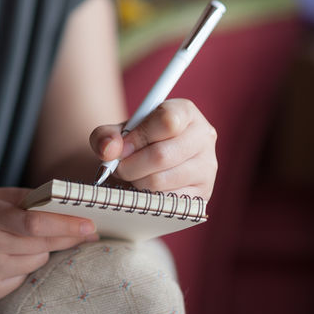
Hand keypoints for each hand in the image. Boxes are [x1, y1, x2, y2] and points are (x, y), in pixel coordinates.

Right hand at [0, 187, 97, 311]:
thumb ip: (19, 198)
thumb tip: (59, 200)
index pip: (33, 223)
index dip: (66, 225)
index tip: (90, 225)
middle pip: (39, 246)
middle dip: (59, 238)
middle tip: (80, 231)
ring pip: (32, 265)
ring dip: (35, 253)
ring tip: (15, 244)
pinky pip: (18, 283)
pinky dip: (17, 271)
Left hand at [89, 98, 217, 198]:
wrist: (144, 166)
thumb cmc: (134, 143)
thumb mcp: (117, 133)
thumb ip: (106, 136)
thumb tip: (109, 150)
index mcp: (184, 111)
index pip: (167, 121)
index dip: (138, 137)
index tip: (122, 148)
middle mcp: (203, 136)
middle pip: (161, 155)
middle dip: (131, 165)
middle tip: (119, 168)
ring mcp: (207, 166)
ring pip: (161, 181)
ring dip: (137, 182)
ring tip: (132, 176)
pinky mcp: (203, 193)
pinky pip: (167, 202)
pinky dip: (148, 198)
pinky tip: (145, 189)